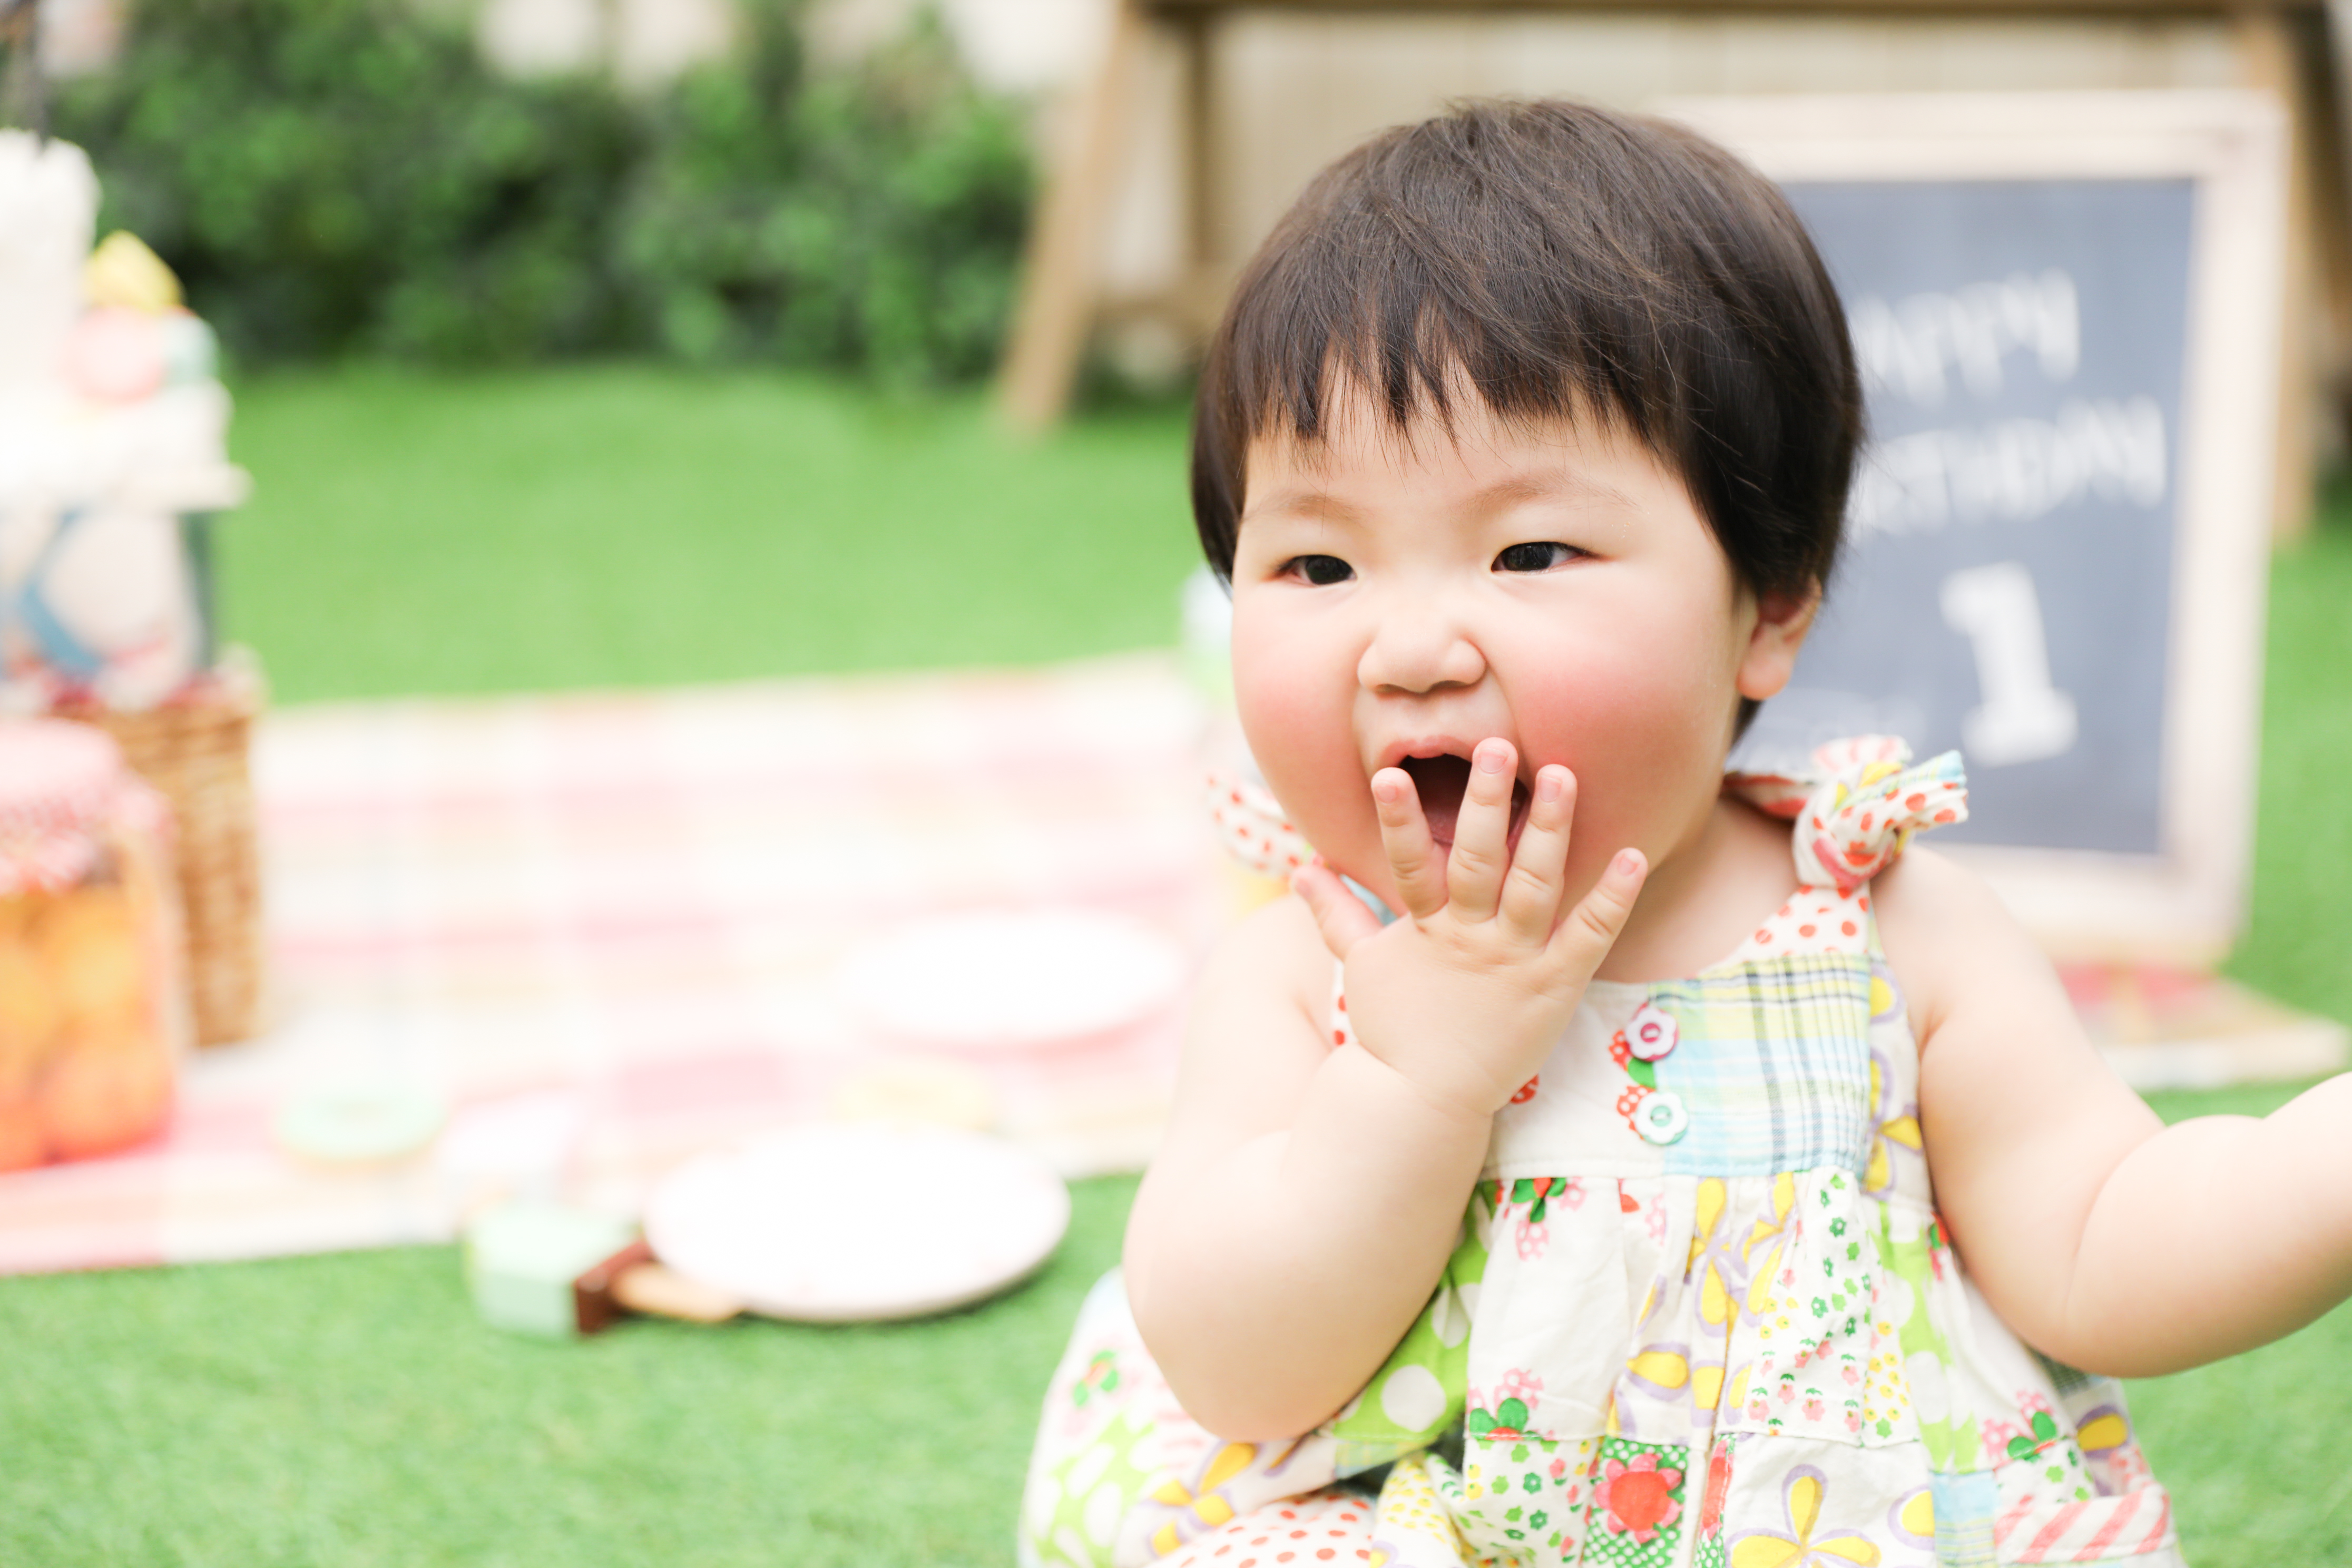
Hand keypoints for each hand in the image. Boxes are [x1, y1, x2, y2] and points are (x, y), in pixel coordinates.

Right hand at [1290, 738, 1647, 1123]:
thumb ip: (1336, 912)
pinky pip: (1588, 938)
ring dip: (1549, 830)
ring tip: (1564, 775)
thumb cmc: (1393, 1029)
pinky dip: (1612, 899)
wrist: (1421, 1101)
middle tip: (1498, 745)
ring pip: (1534, 886)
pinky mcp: (1553, 988)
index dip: (1398, 820)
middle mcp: (1469, 937)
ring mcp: (1513, 961)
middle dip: (1488, 802)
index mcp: (1425, 928)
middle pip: (1479, 860)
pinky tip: (1633, 856)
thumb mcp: (1361, 966)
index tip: (1389, 775)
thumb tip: (1301, 868)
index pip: (1407, 862)